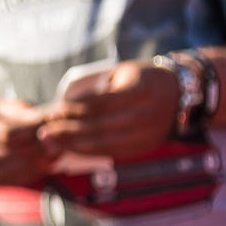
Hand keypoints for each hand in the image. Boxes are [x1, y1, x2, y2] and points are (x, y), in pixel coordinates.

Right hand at [0, 100, 53, 187]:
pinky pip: (22, 179)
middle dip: (42, 144)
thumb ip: (20, 110)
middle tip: (59, 135)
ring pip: (23, 168)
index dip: (31, 130)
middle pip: (17, 152)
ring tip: (56, 147)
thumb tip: (42, 118)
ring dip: (44, 159)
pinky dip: (38, 170)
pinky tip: (46, 160)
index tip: (46, 122)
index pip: (7, 134)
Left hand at [39, 61, 181, 160]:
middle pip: (99, 126)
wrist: (181, 94)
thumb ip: (97, 90)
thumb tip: (63, 105)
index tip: (51, 112)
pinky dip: (90, 151)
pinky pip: (114, 151)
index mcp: (138, 91)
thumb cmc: (143, 79)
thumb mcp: (122, 73)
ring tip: (51, 144)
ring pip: (105, 142)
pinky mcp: (146, 146)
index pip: (98, 104)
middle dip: (67, 131)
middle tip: (43, 133)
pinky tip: (72, 149)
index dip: (72, 111)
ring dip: (74, 145)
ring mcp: (148, 133)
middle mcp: (145, 114)